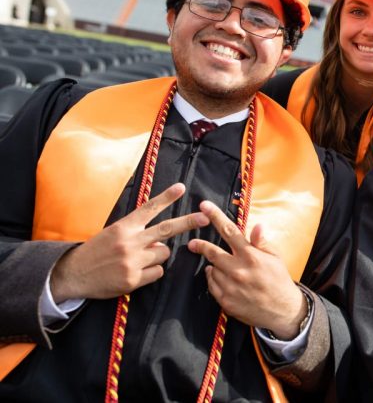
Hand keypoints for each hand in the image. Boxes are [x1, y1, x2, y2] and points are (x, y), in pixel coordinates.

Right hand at [50, 183, 209, 302]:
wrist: (73, 274)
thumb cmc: (97, 251)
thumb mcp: (113, 233)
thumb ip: (137, 232)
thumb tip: (161, 239)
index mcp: (124, 227)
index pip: (148, 209)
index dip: (166, 198)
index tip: (181, 188)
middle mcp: (129, 241)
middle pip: (166, 229)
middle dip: (188, 222)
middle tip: (205, 217)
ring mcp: (132, 260)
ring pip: (163, 253)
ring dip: (156, 256)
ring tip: (136, 259)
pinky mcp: (133, 279)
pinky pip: (158, 272)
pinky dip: (151, 272)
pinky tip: (135, 273)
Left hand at [187, 201, 306, 338]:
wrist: (282, 311)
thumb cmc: (279, 279)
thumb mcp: (275, 257)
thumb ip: (261, 242)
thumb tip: (257, 225)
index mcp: (251, 255)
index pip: (229, 231)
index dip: (215, 216)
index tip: (204, 206)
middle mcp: (239, 270)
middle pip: (212, 252)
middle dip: (200, 246)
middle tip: (192, 243)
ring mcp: (231, 287)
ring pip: (212, 270)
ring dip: (214, 266)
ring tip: (223, 267)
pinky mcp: (226, 301)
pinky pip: (212, 285)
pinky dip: (214, 279)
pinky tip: (222, 278)